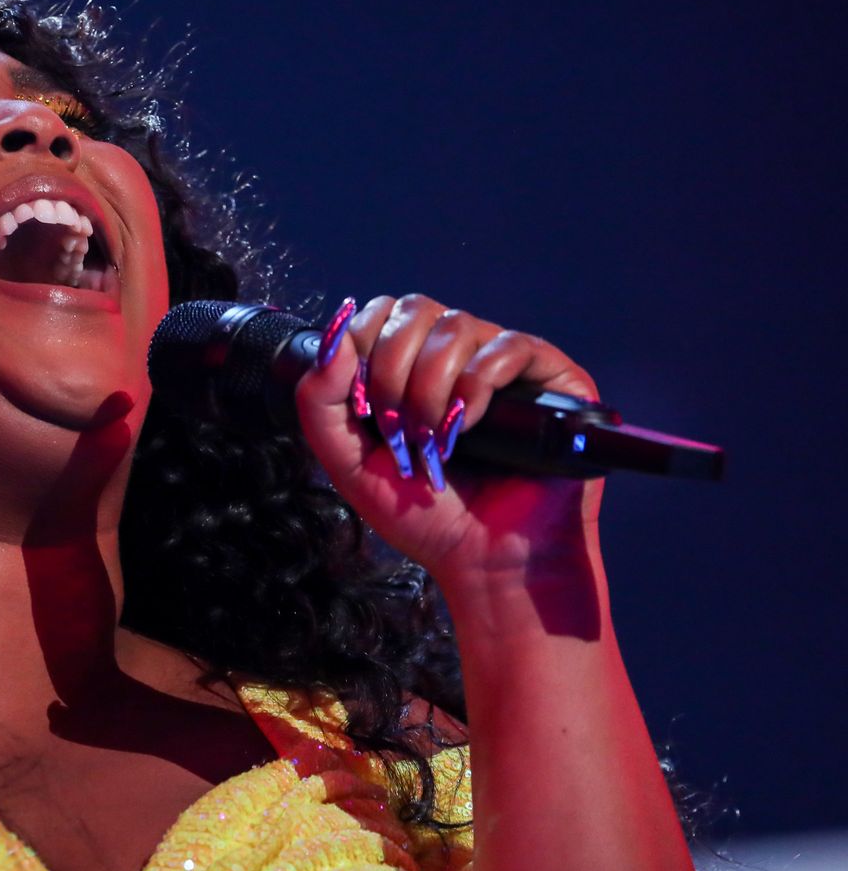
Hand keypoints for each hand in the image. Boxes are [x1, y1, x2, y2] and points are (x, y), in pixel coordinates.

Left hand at [293, 294, 605, 583]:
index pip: (379, 313)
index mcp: (409, 366)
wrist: (485, 561)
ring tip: (433, 441)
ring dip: (430, 387)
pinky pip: (509, 346)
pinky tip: (467, 428)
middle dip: (392, 370)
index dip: (362, 346)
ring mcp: (502, 362)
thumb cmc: (423, 516)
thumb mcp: (348, 462)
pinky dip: (477, 385)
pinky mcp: (549, 378)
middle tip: (397, 430)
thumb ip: (320, 400)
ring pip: (456, 325)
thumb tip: (332, 336)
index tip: (362, 407)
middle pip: (413, 310)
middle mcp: (456, 355)